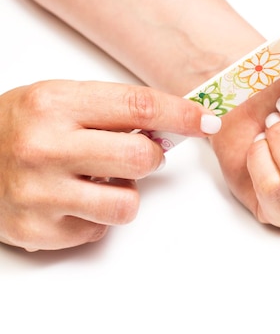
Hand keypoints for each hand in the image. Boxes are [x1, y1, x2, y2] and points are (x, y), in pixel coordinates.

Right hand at [0, 80, 219, 250]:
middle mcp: (44, 147)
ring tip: (96, 181)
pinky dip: (96, 217)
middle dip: (151, 158)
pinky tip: (70, 201)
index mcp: (54, 104)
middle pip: (141, 158)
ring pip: (127, 203)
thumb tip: (176, 127)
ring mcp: (38, 193)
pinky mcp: (38, 231)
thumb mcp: (59, 102)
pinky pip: (100, 230)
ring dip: (124, 193)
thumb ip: (114, 112)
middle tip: (136, 155)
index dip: (181, 115)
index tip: (207, 122)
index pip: (138, 107)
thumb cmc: (18, 128)